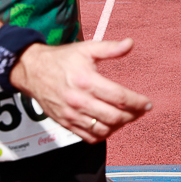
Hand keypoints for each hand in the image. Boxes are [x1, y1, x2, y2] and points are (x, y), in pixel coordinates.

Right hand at [10, 40, 151, 143]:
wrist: (32, 71)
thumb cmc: (62, 59)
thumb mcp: (87, 48)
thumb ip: (110, 48)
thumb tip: (130, 43)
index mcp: (86, 81)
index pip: (119, 97)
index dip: (137, 102)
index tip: (148, 103)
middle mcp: (79, 100)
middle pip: (114, 116)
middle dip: (133, 115)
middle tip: (141, 110)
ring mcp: (71, 115)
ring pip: (103, 129)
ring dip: (120, 126)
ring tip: (128, 117)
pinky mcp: (66, 123)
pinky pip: (89, 137)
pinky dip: (104, 135)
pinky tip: (111, 126)